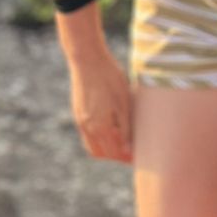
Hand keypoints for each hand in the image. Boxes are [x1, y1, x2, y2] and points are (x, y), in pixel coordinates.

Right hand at [66, 44, 133, 163]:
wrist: (87, 59)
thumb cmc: (110, 78)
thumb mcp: (123, 103)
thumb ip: (125, 129)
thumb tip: (127, 150)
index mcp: (101, 127)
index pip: (115, 154)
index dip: (127, 157)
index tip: (139, 155)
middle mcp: (88, 128)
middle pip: (103, 154)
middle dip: (116, 156)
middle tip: (131, 151)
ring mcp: (80, 121)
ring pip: (92, 147)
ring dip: (106, 149)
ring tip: (121, 141)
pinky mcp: (77, 113)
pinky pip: (86, 135)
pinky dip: (98, 139)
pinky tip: (110, 128)